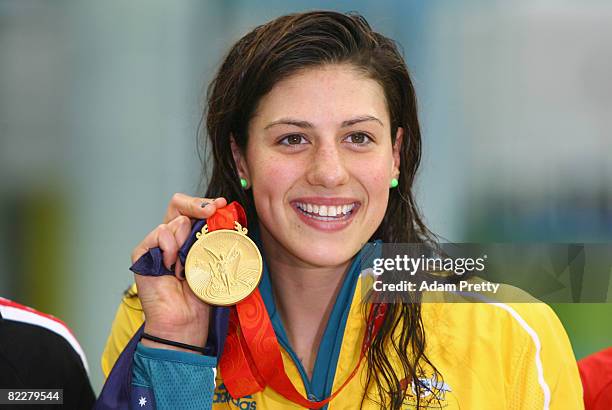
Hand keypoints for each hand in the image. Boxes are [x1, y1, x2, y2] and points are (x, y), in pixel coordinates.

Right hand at [131, 194, 226, 351]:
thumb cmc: (201, 296)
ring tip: (187, 265)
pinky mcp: (143, 253)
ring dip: (187, 241)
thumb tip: (224, 215)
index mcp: (188, 238)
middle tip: (212, 210)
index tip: (222, 205)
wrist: (185, 320)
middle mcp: (172, 238)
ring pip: (175, 222)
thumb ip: (214, 238)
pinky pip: (159, 234)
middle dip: (198, 205)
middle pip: (179, 205)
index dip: (205, 204)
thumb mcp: (214, 260)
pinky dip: (170, 247)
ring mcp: (156, 245)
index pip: (193, 209)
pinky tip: (173, 267)